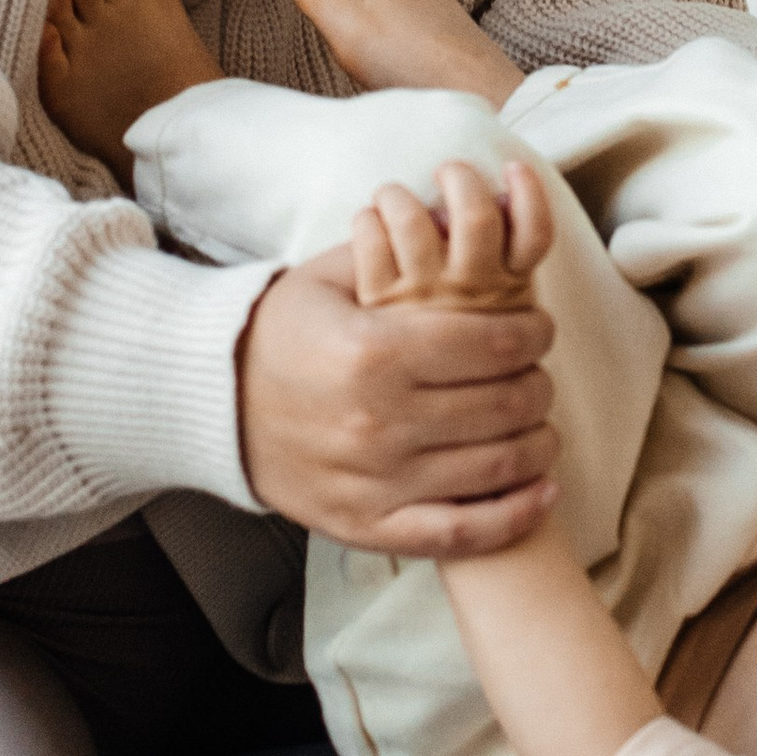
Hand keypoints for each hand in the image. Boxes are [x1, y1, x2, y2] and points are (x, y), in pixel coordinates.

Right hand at [233, 250, 557, 553]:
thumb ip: (400, 248)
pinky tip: (541, 491)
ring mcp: (374, 481)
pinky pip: (459, 535)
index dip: (533, 334)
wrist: (214, 405)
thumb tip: (465, 220)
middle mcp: (379, 419)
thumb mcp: (330, 277)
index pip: (492, 344)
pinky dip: (512, 517)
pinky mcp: (366, 526)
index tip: (539, 329)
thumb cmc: (281, 333)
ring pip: (494, 468)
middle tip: (539, 374)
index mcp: (374, 351)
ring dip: (537, 445)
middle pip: (504, 405)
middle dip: (538, 386)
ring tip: (542, 426)